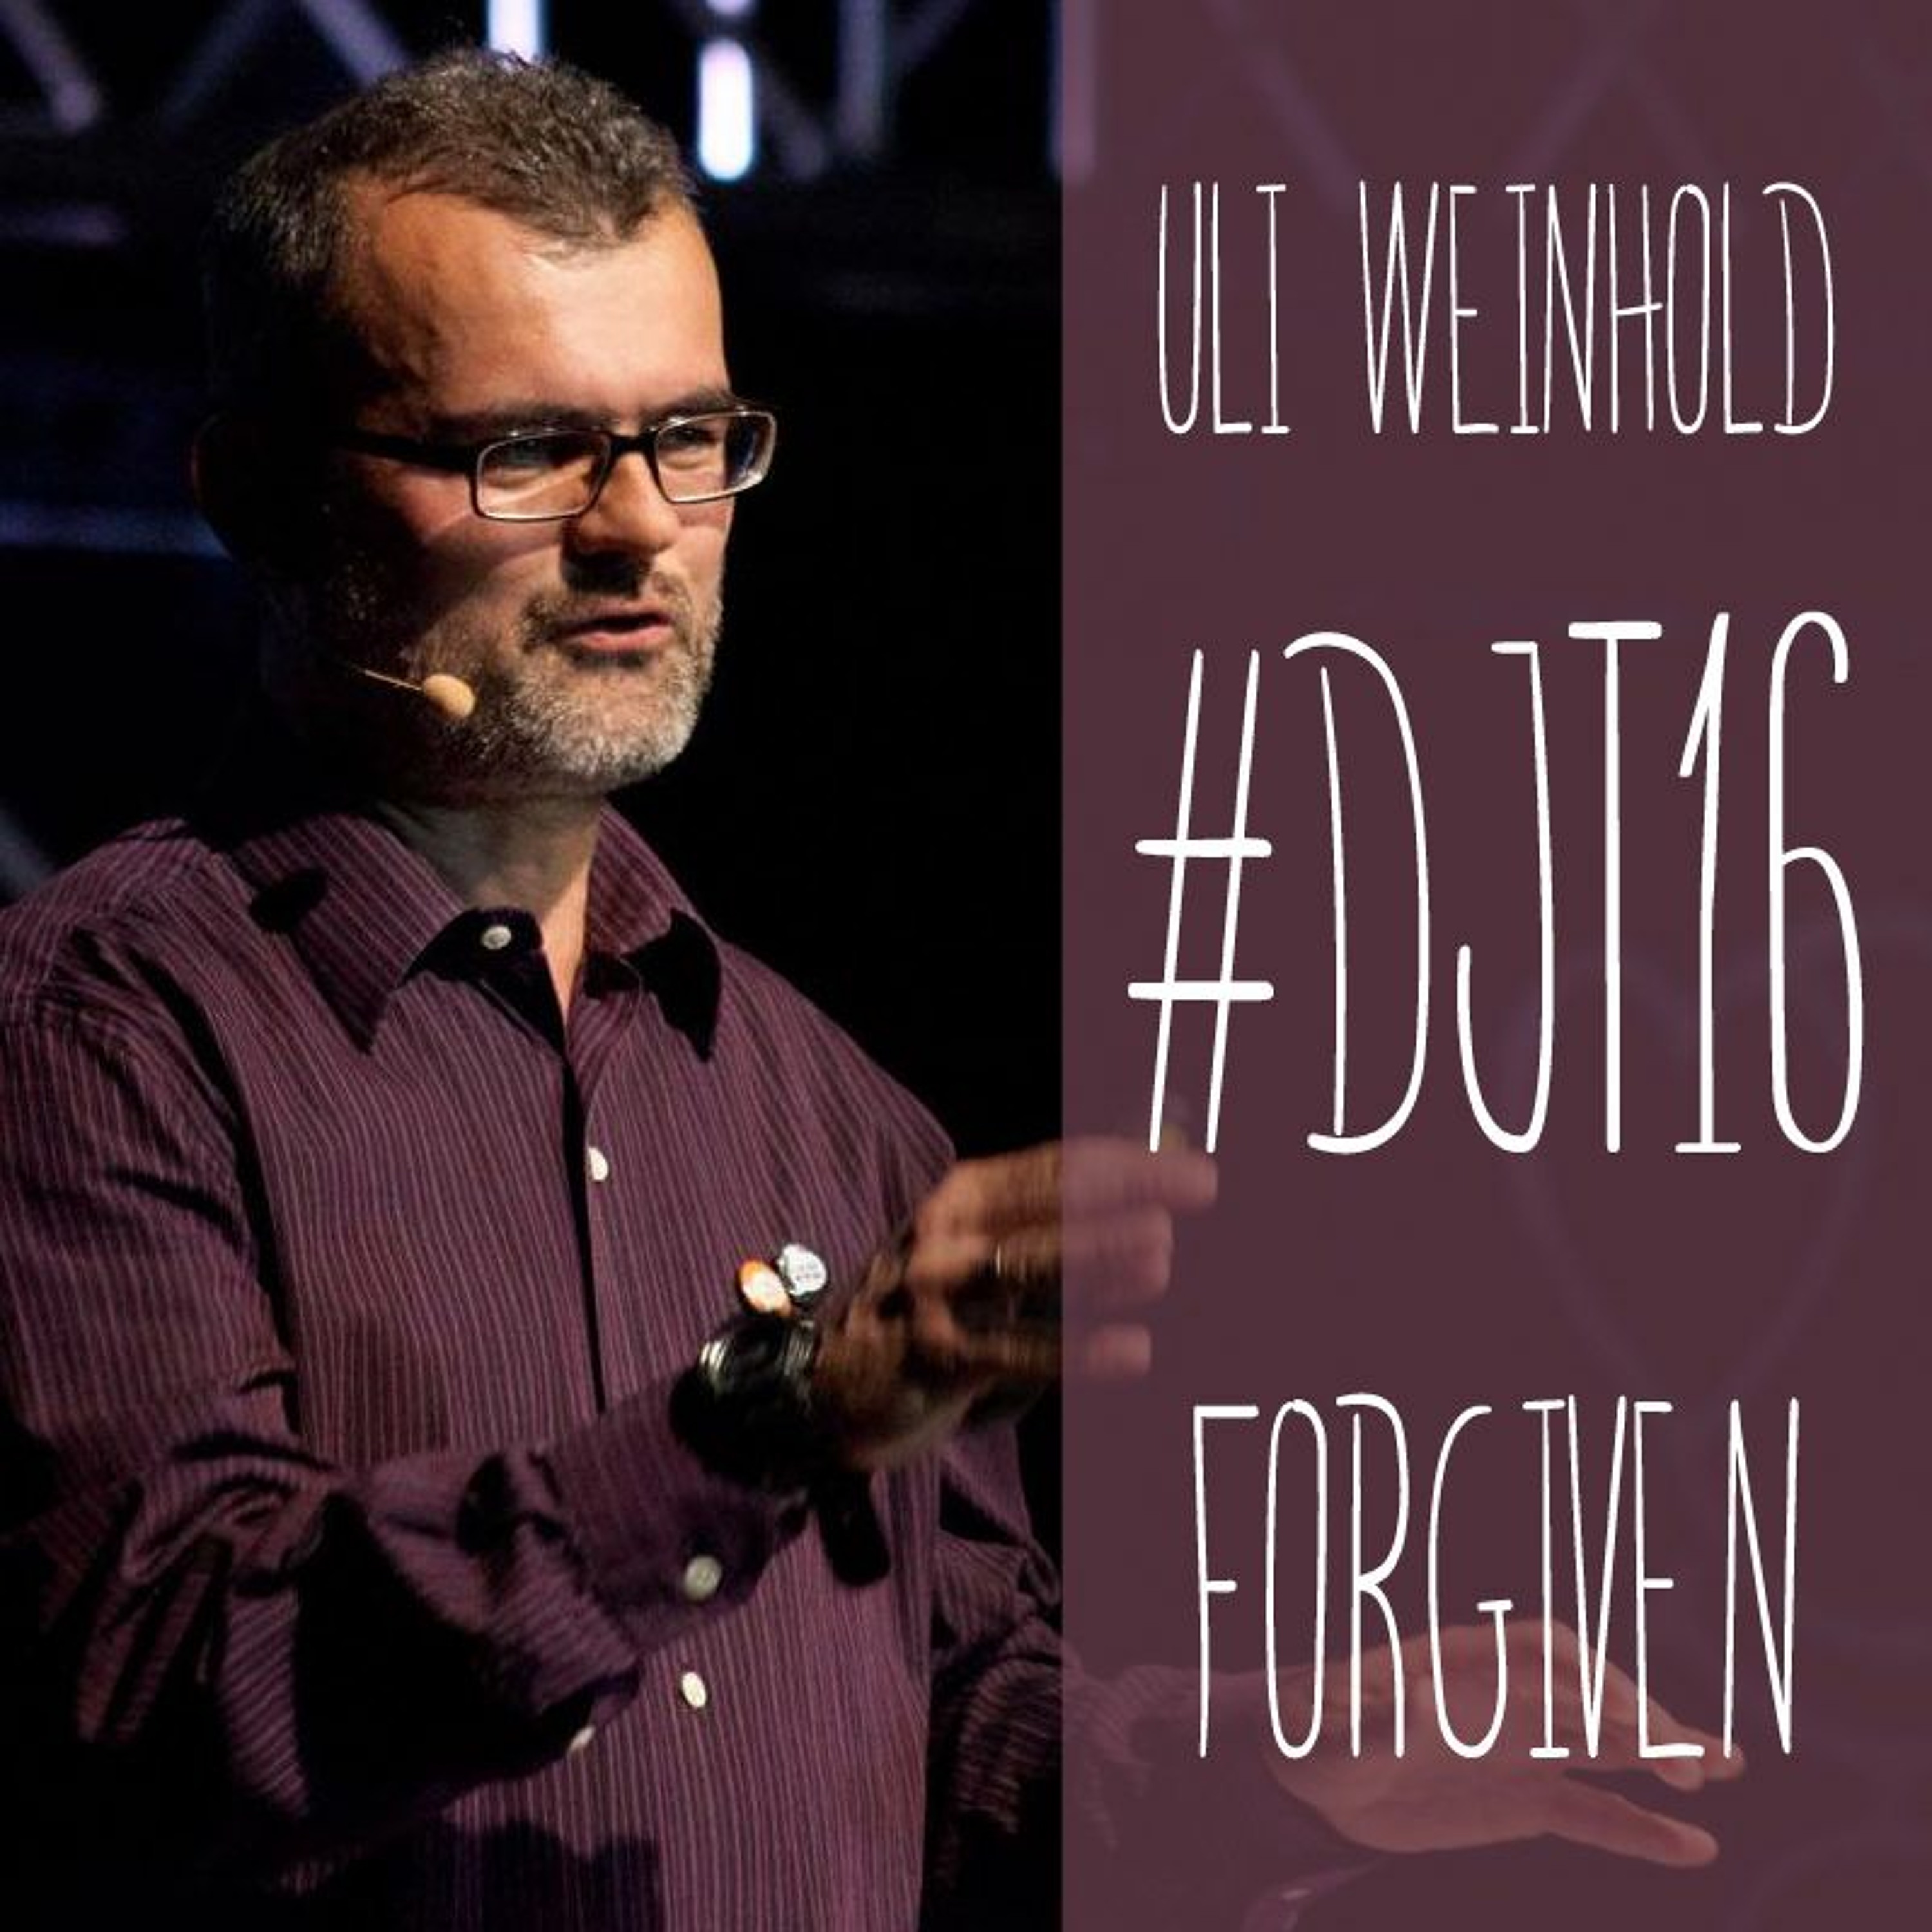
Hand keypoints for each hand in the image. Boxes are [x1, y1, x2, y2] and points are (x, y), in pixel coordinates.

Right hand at [813, 1137, 1216, 1469]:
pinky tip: (1134, 1350)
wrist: (833, 1380)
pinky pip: (1016, 1351)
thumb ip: (1070, 1210)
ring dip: (1096, 1258)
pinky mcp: (937, 1356)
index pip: (1055, 1167)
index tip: (1196, 1170)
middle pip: (1048, 1203)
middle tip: (1199, 1189)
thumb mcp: (992, 1247)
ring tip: (1161, 1257)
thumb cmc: (941, 1307)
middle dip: (1127, 1193)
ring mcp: (938, 1292)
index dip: (1129, 1164)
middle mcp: (949, 1232)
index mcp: (967, 1195)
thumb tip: (1163, 1156)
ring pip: (1027, 1268)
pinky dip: (1077, 1350)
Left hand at [1268, 1620, 1742, 1866]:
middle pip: (1587, 1694)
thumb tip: (1417, 1696)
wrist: (1309, 1775)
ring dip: (1663, 1752)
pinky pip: (1594, 1812)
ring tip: (1727, 1767)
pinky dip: (1641, 1829)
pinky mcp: (1525, 1799)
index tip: (1619, 1717)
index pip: (1541, 1655)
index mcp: (1462, 1663)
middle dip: (1638, 1718)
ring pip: (1606, 1744)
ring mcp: (1520, 1746)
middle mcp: (1502, 1697)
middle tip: (1693, 1758)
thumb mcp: (1329, 1724)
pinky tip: (1694, 1848)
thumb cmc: (1311, 1731)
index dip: (1583, 1679)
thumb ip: (1373, 1715)